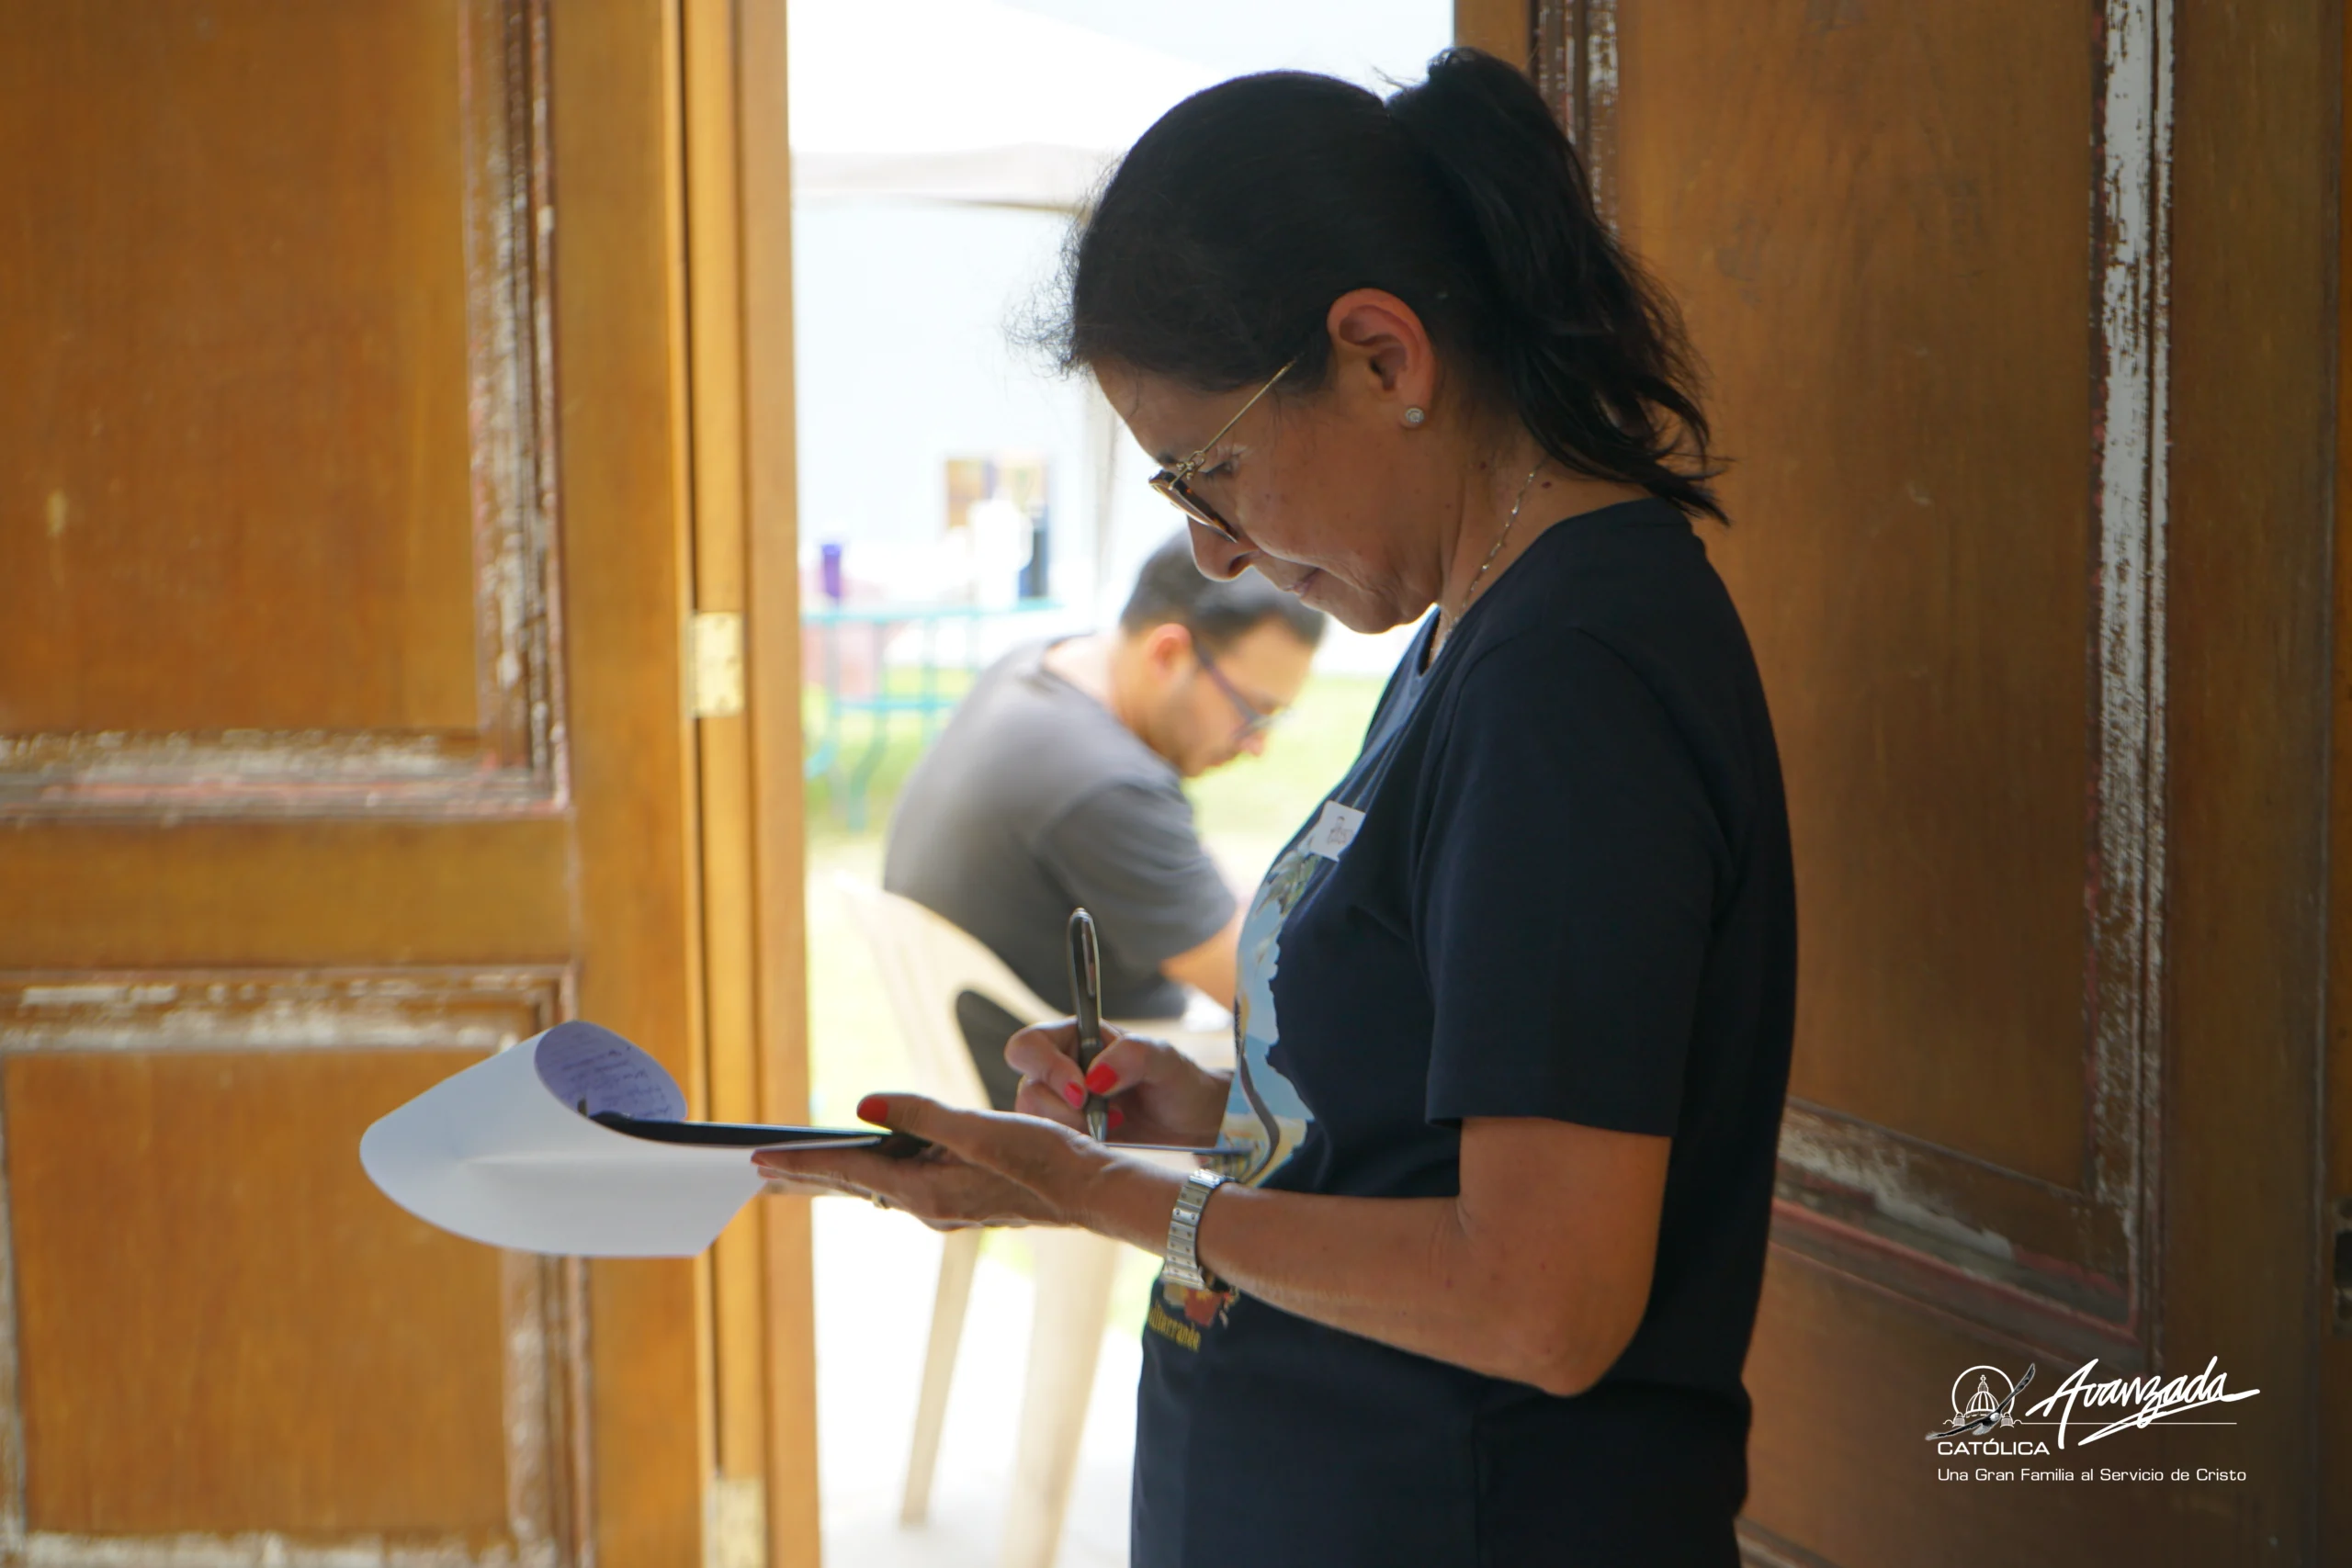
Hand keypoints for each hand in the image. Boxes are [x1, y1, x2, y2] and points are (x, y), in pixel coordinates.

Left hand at [753, 1093, 1105, 1230]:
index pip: (848, 1173)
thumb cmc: (1045, 1158)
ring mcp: (947, 1209)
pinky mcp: (965, 1202)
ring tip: (803, 1170)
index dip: (800, 1165)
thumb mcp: (979, 1127)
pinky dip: (879, 1176)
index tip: (758, 1162)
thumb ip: (920, 1115)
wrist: (1094, 1191)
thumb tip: (864, 1109)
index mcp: (926, 1191)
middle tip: (762, 1172)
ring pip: (882, 1187)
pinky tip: (875, 1171)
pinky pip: (907, 1187)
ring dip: (843, 1176)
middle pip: (857, 1186)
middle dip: (809, 1176)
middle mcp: (930, 1208)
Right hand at [1005, 1019, 1228, 1148]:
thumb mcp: (1165, 1060)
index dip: (1046, 1068)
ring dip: (1074, 1128)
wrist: (1191, 1120)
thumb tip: (1095, 1076)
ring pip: (1035, 1122)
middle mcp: (1058, 1068)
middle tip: (1108, 1115)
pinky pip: (1050, 1144)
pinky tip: (1108, 1138)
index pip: (1029, 1045)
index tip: (1084, 1092)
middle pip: (1029, 1090)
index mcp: (1073, 1037)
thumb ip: (1132, 1055)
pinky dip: (1078, 1144)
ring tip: (1116, 1122)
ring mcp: (1058, 1104)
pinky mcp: (1066, 1134)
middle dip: (1065, 1110)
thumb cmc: (1178, 1080)